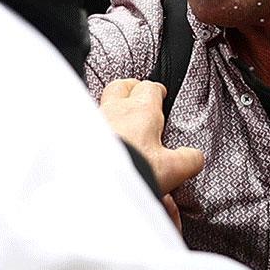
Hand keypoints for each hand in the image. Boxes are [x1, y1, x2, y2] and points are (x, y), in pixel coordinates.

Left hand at [98, 79, 204, 197]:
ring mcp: (90, 122)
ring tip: (119, 127)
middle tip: (137, 96)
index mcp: (140, 110)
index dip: (157, 90)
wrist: (91, 182)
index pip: (150, 88)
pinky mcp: (74, 138)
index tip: (161, 94)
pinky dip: (97, 136)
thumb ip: (188, 160)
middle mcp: (113, 110)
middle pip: (120, 87)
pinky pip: (87, 129)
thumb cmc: (128, 169)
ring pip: (102, 107)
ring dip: (112, 114)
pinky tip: (102, 150)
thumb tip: (195, 158)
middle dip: (129, 89)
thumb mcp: (172, 168)